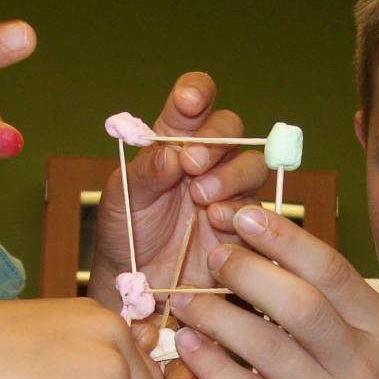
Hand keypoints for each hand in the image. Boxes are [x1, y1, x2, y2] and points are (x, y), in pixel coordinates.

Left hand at [88, 72, 268, 310]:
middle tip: (191, 163)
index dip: (196, 92)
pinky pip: (256, 210)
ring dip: (231, 175)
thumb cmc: (125, 234)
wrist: (137, 286)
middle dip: (215, 141)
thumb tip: (170, 153)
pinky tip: (216, 221)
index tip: (188, 102)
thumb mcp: (121, 199)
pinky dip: (238, 211)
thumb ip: (145, 173)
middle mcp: (206, 161)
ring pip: (252, 165)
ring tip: (201, 197)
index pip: (192, 103)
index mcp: (173, 142)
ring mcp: (228, 192)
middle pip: (230, 130)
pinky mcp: (242, 226)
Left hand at [170, 205, 378, 378]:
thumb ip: (336, 309)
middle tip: (212, 253)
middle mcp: (361, 363)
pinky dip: (214, 368)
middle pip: (301, 304)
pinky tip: (188, 346)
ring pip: (270, 349)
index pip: (330, 270)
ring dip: (220, 317)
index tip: (244, 214)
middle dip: (249, 271)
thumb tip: (272, 255)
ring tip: (186, 298)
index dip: (283, 238)